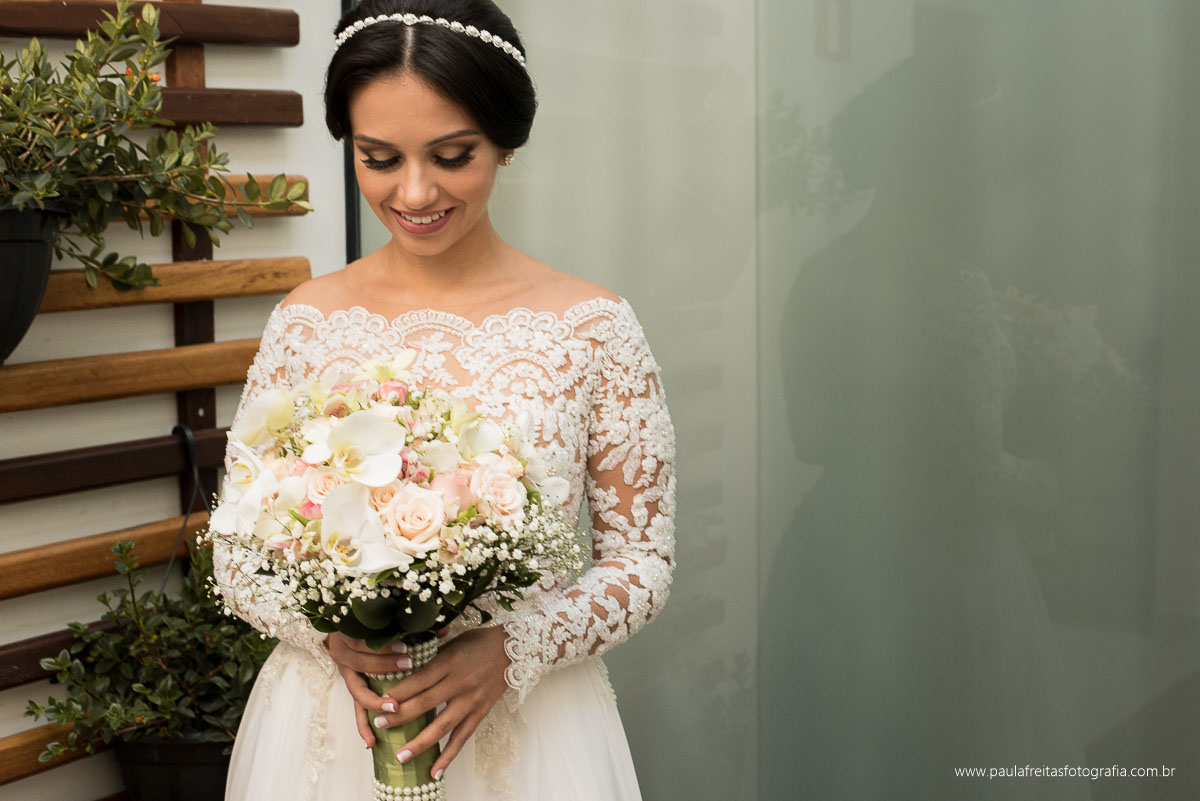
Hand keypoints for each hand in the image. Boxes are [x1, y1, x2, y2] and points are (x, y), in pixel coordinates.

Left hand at [326, 626, 511, 776]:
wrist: (513, 649)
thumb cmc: (478, 642)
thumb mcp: (452, 642)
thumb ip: (430, 657)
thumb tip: (401, 670)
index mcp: (450, 661)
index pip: (419, 681)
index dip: (399, 693)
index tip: (380, 703)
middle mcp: (460, 682)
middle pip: (426, 703)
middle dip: (400, 716)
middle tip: (380, 726)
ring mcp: (472, 700)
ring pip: (443, 726)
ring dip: (420, 743)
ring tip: (401, 757)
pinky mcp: (481, 712)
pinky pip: (463, 737)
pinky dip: (449, 755)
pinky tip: (435, 772)